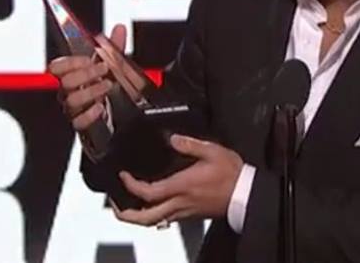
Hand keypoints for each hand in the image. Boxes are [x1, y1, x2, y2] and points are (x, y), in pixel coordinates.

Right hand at [47, 24, 126, 130]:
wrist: (117, 113)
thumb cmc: (109, 87)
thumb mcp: (114, 65)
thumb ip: (114, 48)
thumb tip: (119, 28)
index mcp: (72, 75)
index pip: (56, 67)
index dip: (69, 62)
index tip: (88, 59)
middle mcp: (69, 92)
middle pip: (65, 83)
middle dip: (86, 73)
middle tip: (104, 69)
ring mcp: (74, 109)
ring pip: (71, 101)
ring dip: (91, 91)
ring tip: (108, 85)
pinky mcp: (82, 124)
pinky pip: (79, 122)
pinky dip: (90, 114)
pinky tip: (101, 107)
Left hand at [112, 134, 243, 224]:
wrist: (245, 194)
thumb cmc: (230, 174)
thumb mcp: (213, 151)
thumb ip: (190, 144)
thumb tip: (171, 138)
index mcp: (181, 186)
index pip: (147, 192)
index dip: (130, 186)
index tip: (123, 175)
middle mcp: (178, 203)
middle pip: (144, 218)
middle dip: (125, 213)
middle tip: (115, 202)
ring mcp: (182, 213)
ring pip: (152, 222)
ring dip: (136, 216)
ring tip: (127, 205)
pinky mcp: (188, 216)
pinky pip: (163, 220)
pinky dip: (151, 215)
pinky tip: (150, 204)